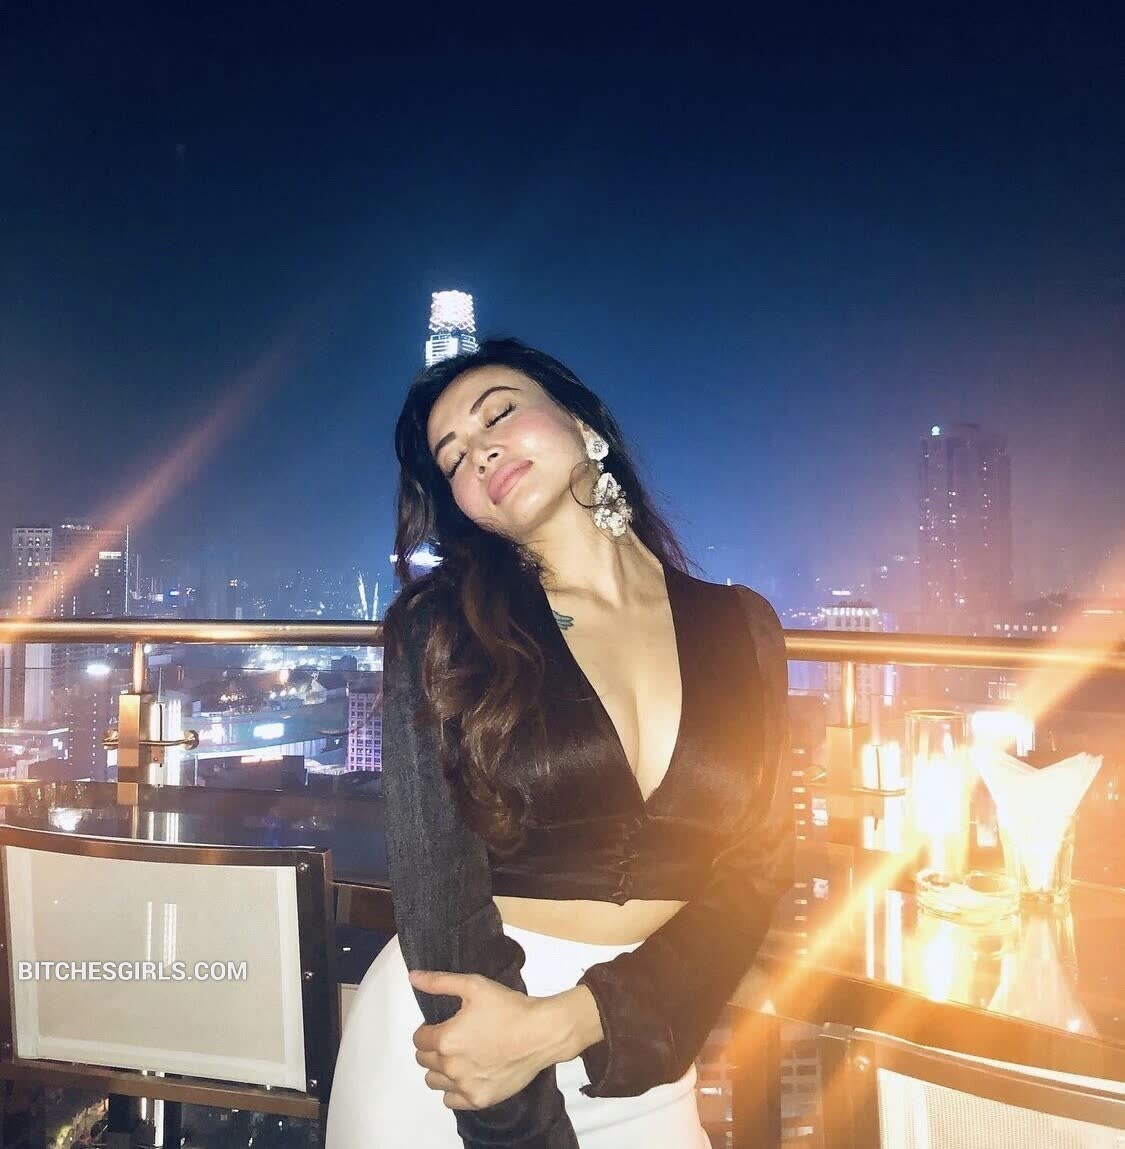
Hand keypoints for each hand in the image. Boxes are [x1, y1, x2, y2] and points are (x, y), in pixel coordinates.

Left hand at [408, 970, 559, 1109]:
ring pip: (434, 1081)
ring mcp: (465, 1087)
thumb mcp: (474, 986)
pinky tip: (467, 1075)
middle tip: (454, 1037)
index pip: (418, 1040)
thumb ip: (440, 982)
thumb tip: (413, 977)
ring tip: (459, 1056)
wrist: (541, 1033)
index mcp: (445, 1040)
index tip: (443, 1024)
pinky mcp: (479, 1100)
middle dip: (433, 1048)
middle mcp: (451, 1067)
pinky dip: (454, 1089)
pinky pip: (451, 1101)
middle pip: (424, 1061)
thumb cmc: (508, 1007)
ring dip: (440, 1069)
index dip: (428, 1029)